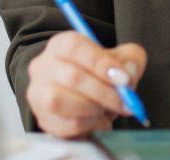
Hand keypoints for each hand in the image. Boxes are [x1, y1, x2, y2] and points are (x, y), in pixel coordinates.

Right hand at [26, 31, 147, 138]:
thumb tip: (127, 73)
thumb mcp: (121, 59)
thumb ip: (130, 60)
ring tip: (104, 109)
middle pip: (71, 77)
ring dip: (91, 108)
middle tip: (125, 102)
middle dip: (104, 92)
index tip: (123, 78)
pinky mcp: (43, 119)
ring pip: (60, 101)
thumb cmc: (101, 75)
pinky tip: (95, 119)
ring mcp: (38, 93)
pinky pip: (65, 124)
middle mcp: (43, 66)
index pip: (74, 46)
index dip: (100, 62)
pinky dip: (87, 124)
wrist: (88, 101)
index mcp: (61, 44)